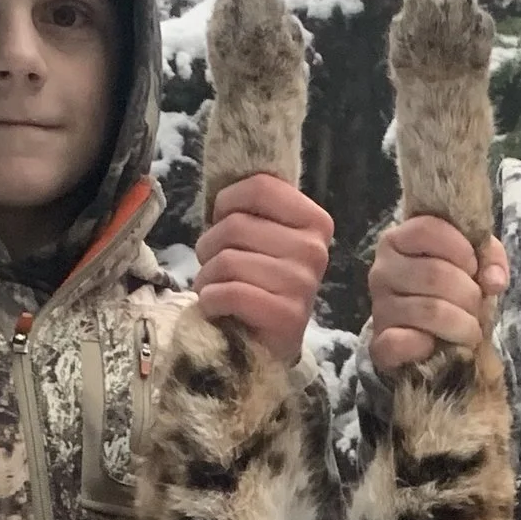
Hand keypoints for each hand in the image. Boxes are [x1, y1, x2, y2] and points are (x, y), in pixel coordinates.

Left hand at [193, 172, 333, 364]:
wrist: (272, 344)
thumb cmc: (261, 283)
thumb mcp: (265, 238)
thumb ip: (255, 210)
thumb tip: (224, 176)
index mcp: (314, 221)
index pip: (260, 187)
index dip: (226, 202)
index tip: (222, 221)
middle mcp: (314, 249)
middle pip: (235, 224)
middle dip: (209, 245)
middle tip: (212, 264)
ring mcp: (302, 283)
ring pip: (227, 260)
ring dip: (206, 277)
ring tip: (213, 287)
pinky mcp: (286, 316)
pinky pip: (229, 292)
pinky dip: (210, 300)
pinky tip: (216, 306)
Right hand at [368, 216, 509, 372]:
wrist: (428, 339)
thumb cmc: (451, 291)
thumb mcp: (473, 263)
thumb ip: (489, 258)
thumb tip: (494, 281)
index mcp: (397, 240)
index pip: (426, 230)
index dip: (461, 249)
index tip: (474, 268)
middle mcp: (382, 271)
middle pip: (435, 274)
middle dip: (470, 294)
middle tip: (478, 307)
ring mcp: (379, 308)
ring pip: (430, 311)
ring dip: (463, 324)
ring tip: (470, 329)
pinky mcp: (379, 344)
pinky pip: (401, 343)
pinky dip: (428, 347)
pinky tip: (438, 346)